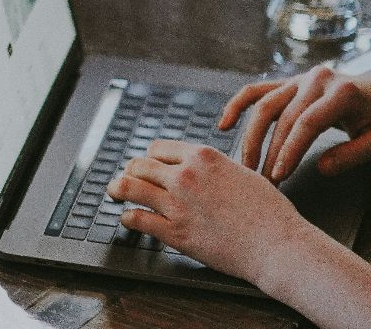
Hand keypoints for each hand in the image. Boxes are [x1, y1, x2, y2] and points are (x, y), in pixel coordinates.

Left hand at [109, 140, 324, 282]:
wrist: (279, 246)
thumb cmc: (270, 213)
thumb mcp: (243, 173)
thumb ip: (214, 167)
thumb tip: (198, 165)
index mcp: (203, 157)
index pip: (158, 148)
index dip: (151, 158)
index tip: (148, 165)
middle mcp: (185, 176)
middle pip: (139, 165)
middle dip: (131, 171)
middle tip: (127, 178)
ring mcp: (177, 204)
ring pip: (128, 186)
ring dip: (118, 189)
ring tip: (115, 192)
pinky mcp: (174, 231)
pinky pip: (136, 218)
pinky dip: (127, 217)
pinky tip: (129, 218)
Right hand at [222, 66, 370, 182]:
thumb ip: (352, 154)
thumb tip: (321, 169)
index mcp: (341, 92)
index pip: (306, 123)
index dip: (289, 151)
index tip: (278, 176)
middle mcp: (315, 80)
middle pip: (282, 117)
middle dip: (269, 151)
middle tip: (261, 180)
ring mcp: (299, 79)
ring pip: (264, 105)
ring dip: (251, 136)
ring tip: (246, 164)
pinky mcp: (288, 83)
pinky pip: (256, 91)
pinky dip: (237, 106)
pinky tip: (225, 125)